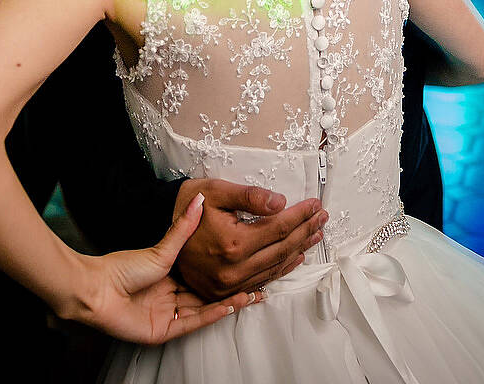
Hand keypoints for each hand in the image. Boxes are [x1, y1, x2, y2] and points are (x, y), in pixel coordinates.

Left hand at [73, 193, 264, 343]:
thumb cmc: (124, 268)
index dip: (226, 274)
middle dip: (234, 290)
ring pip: (205, 310)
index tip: (249, 265)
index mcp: (171, 279)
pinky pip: (193, 323)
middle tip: (260, 283)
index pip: (205, 279)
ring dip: (228, 302)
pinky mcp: (164, 331)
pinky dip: (211, 315)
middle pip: (209, 296)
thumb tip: (198, 199)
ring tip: (253, 294)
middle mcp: (172, 298)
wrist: (98, 289)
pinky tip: (230, 306)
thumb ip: (183, 228)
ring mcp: (168, 315)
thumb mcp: (162, 248)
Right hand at [172, 178, 326, 300]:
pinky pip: (262, 281)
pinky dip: (282, 268)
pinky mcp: (223, 292)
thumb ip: (250, 196)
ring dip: (299, 250)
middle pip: (281, 249)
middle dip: (305, 230)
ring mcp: (228, 285)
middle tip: (323, 217)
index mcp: (232, 244)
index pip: (279, 228)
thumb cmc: (190, 206)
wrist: (160, 228)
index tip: (315, 204)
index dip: (300, 215)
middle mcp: (233, 269)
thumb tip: (281, 203)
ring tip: (315, 234)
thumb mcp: (216, 191)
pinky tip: (296, 257)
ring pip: (275, 267)